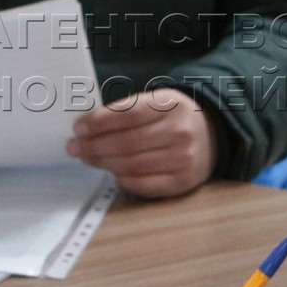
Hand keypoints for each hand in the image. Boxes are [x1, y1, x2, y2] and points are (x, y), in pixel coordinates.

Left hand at [67, 87, 216, 198]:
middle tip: (74, 147)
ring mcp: (184, 159)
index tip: (78, 128)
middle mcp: (180, 132)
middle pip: (126, 142)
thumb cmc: (174, 118)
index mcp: (172, 105)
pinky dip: (124, 180)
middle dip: (94, 146)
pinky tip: (112, 174)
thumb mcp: (158, 102)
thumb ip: (127, 111)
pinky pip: (145, 184)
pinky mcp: (183, 182)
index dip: (99, 122)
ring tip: (87, 158)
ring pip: (132, 165)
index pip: (128, 114)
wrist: (213, 136)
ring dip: (104, 163)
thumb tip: (87, 127)